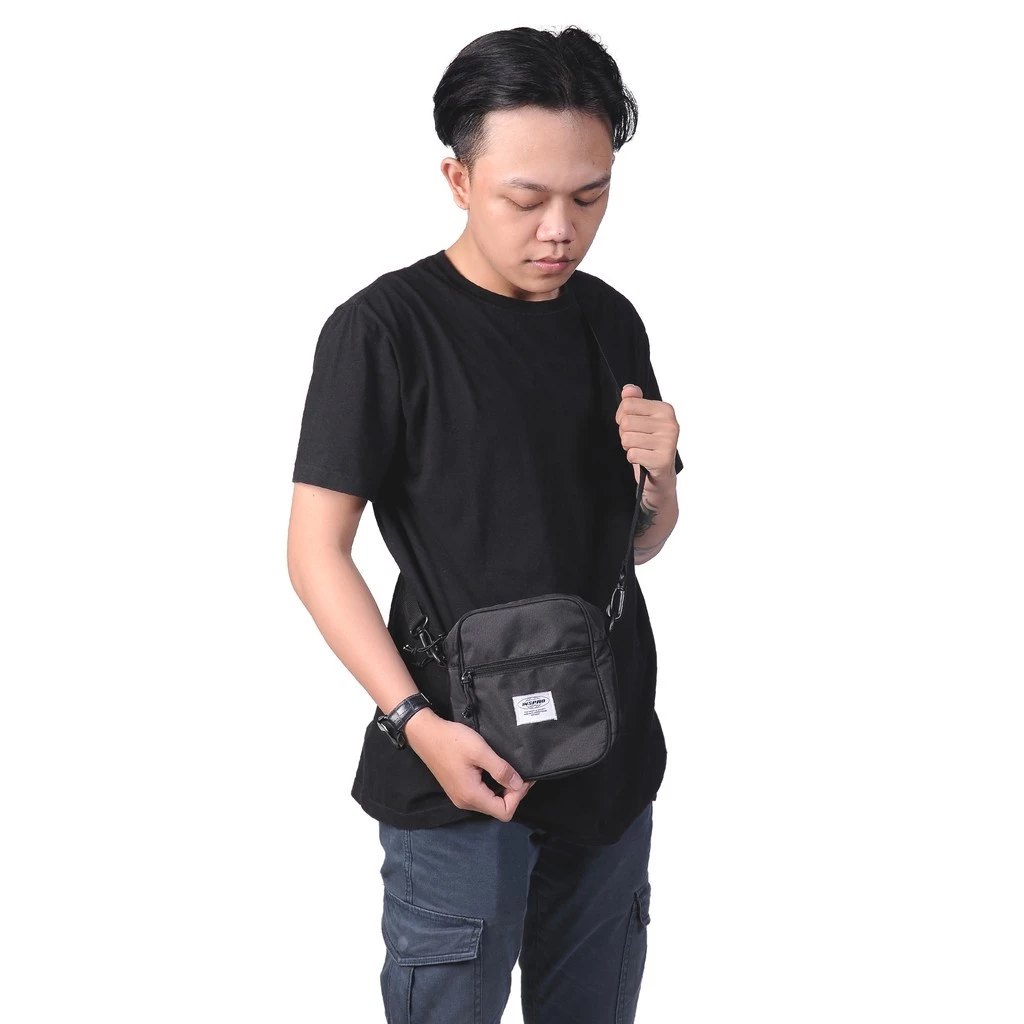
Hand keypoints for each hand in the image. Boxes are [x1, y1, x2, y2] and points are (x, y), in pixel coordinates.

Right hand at [403, 709, 536, 820]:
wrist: (425, 733)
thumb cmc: (452, 740)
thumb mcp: (480, 751)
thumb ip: (501, 770)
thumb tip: (519, 784)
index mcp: (472, 796)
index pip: (504, 812)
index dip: (518, 796)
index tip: (523, 777)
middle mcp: (465, 802)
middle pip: (498, 809)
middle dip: (513, 793)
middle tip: (521, 773)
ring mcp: (460, 796)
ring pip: (490, 802)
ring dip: (503, 790)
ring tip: (510, 770)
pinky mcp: (458, 789)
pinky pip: (481, 795)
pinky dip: (493, 786)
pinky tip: (496, 771)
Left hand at [615, 384, 679, 486]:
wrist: (660, 475)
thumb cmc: (650, 444)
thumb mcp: (642, 420)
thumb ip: (635, 401)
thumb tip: (628, 389)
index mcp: (665, 410)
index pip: (628, 404)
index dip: (622, 416)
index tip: (632, 425)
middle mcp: (670, 424)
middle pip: (626, 422)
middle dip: (624, 433)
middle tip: (637, 440)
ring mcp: (668, 442)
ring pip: (627, 438)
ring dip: (628, 446)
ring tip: (640, 449)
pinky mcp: (662, 460)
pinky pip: (632, 454)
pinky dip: (633, 458)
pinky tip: (643, 459)